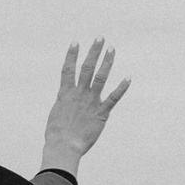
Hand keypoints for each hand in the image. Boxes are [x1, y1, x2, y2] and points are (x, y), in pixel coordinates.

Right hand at [41, 39, 127, 173]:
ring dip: (107, 62)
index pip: (68, 69)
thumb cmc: (56, 135)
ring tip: (111, 48)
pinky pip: (114, 98)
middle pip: (87, 68)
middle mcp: (79, 94)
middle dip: (93, 51)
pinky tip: (128, 77)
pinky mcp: (102, 113)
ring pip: (100, 77)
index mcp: (65, 94)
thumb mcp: (56, 114)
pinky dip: (122, 87)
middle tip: (100, 37)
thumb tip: (64, 100)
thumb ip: (63, 104)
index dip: (71, 55)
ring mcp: (91, 102)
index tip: (76, 42)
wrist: (64, 146)